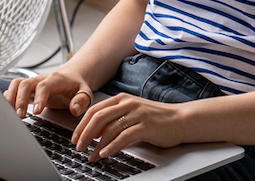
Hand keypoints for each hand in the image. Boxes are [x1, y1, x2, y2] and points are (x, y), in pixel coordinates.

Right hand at [4, 69, 94, 118]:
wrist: (71, 77)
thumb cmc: (76, 87)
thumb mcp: (85, 92)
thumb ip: (82, 100)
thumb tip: (75, 109)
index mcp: (56, 79)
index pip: (44, 86)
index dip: (39, 98)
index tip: (36, 112)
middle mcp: (41, 79)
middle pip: (25, 83)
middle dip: (20, 100)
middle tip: (21, 116)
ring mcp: (33, 83)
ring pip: (16, 84)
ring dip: (11, 98)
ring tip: (11, 114)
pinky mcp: (27, 89)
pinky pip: (13, 89)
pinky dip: (8, 98)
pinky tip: (9, 111)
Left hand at [72, 93, 186, 161]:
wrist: (179, 120)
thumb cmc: (154, 119)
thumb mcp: (131, 114)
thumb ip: (114, 120)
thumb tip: (94, 133)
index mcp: (121, 98)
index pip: (95, 109)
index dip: (82, 124)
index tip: (75, 137)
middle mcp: (128, 103)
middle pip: (99, 117)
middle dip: (85, 134)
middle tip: (78, 147)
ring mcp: (137, 113)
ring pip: (110, 128)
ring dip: (97, 144)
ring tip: (91, 155)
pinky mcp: (146, 125)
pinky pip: (124, 137)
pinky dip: (112, 146)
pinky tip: (105, 153)